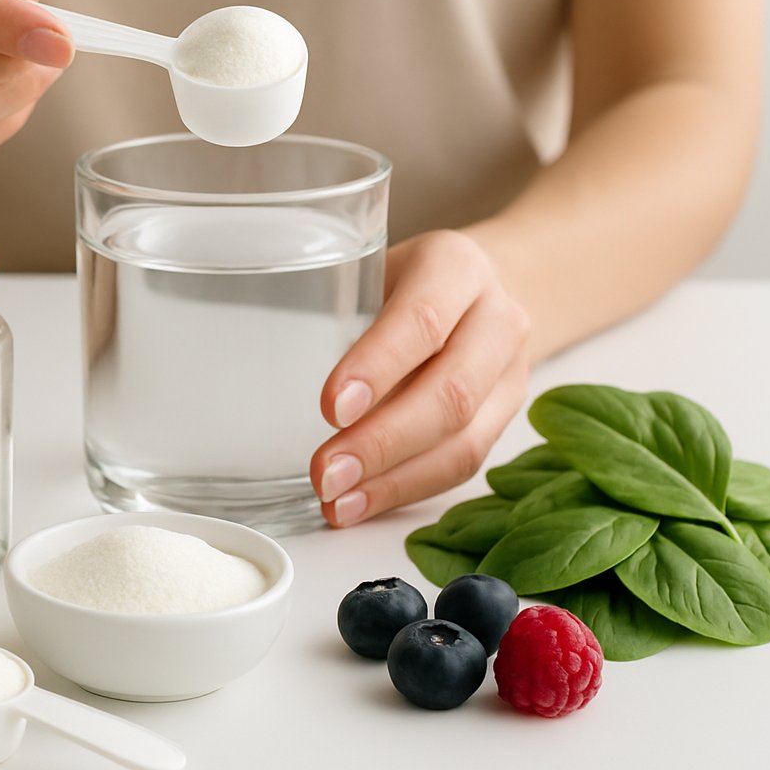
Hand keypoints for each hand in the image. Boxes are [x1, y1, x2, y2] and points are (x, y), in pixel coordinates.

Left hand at [311, 230, 530, 525]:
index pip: (422, 320)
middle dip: (382, 442)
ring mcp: (510, 372)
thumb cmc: (394, 279)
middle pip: (450, 391)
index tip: (329, 409)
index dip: (378, 367)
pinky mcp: (505, 417)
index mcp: (455, 266)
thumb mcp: (364, 269)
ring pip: (464, 440)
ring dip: (393, 480)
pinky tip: (360, 503)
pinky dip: (406, 490)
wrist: (472, 288)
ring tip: (336, 501)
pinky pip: (463, 465)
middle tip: (324, 472)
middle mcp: (496, 317)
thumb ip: (329, 308)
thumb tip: (260, 376)